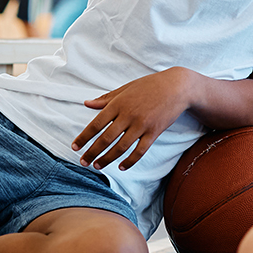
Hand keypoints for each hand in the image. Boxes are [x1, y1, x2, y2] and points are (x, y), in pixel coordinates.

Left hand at [75, 68, 194, 169]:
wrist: (177, 87)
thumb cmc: (150, 85)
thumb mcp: (126, 88)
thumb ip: (106, 98)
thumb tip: (87, 103)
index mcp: (118, 103)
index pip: (96, 124)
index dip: (84, 137)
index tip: (75, 147)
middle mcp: (128, 115)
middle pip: (106, 139)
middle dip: (92, 153)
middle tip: (83, 162)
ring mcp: (142, 125)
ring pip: (121, 147)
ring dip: (107, 159)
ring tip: (97, 166)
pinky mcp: (154, 132)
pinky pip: (140, 151)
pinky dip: (130, 161)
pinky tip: (121, 167)